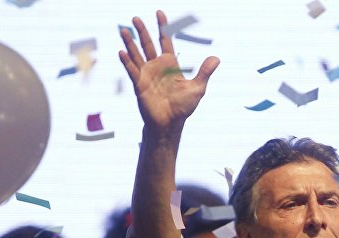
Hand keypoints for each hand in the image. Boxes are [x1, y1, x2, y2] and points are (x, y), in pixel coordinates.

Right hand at [118, 10, 219, 130]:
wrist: (170, 123)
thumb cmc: (183, 107)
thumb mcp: (197, 87)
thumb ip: (205, 72)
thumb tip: (216, 58)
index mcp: (170, 64)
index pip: (165, 41)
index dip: (163, 27)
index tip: (159, 13)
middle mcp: (156, 66)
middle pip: (148, 44)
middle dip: (142, 31)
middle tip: (135, 18)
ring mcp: (146, 75)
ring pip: (137, 55)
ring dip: (130, 43)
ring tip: (124, 30)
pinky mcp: (139, 85)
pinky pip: (133, 71)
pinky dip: (127, 62)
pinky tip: (121, 52)